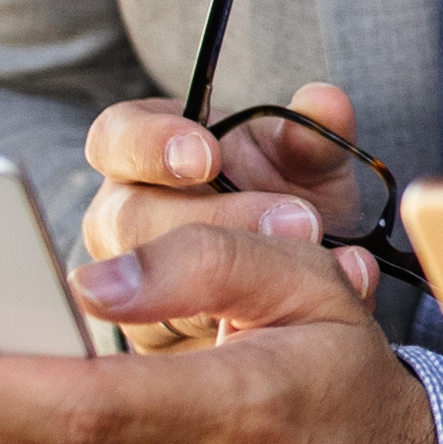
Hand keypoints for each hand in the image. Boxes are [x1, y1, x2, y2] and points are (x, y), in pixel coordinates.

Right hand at [79, 83, 371, 353]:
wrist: (300, 273)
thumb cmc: (287, 196)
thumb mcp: (308, 162)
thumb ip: (313, 134)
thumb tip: (326, 103)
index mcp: (145, 152)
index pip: (116, 139)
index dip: (151, 145)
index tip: (205, 157)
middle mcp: (124, 215)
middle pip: (129, 219)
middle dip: (213, 222)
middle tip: (291, 223)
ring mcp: (129, 282)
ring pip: (141, 288)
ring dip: (224, 285)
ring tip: (299, 273)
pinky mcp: (152, 336)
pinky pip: (172, 340)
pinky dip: (231, 334)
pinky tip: (280, 324)